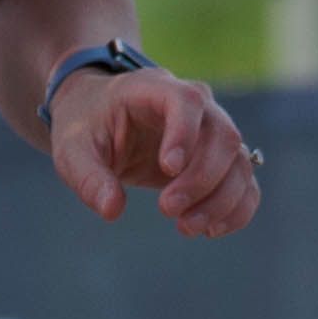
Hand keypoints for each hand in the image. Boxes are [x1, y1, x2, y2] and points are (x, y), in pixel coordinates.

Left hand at [50, 61, 261, 239]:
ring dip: (221, 201)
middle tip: (167, 210)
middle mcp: (195, 104)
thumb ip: (88, 176)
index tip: (167, 169)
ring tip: (186, 228)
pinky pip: (245, 183)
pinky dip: (237, 209)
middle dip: (201, 180)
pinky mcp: (218, 160)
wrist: (101, 120)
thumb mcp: (71, 148)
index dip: (185, 133)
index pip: (186, 101)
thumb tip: (112, 210)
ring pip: (239, 162)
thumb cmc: (86, 127)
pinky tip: (211, 230)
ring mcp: (212, 131)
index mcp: (154, 88)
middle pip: (223, 135)